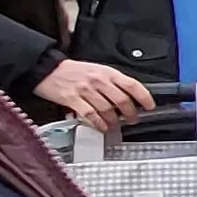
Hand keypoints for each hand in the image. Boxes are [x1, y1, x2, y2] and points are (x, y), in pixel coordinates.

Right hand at [34, 58, 153, 126]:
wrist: (47, 69)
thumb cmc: (73, 71)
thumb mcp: (96, 70)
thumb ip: (111, 82)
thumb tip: (127, 96)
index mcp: (107, 72)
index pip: (132, 84)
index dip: (144, 97)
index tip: (150, 106)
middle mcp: (98, 80)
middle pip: (122, 100)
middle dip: (130, 114)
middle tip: (132, 120)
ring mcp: (85, 90)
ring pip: (107, 109)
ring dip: (114, 121)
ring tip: (115, 125)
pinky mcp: (72, 99)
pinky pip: (90, 114)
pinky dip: (98, 123)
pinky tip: (102, 127)